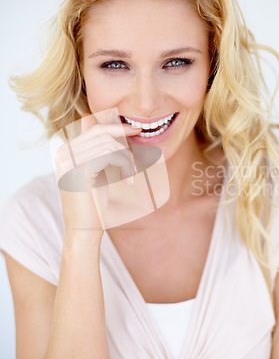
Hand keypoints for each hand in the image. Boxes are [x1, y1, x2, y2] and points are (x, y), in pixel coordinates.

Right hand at [54, 112, 140, 236]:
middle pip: (102, 133)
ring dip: (126, 160)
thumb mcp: (97, 172)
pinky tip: (127, 182)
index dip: (116, 127)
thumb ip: (101, 151)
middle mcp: (63, 152)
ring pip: (109, 144)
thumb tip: (111, 132)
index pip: (95, 129)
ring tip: (130, 177)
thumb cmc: (93, 204)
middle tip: (135, 165)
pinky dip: (124, 166)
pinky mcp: (79, 168)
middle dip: (124, 145)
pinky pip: (110, 154)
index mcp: (65, 151)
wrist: (83, 230)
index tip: (135, 130)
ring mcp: (69, 159)